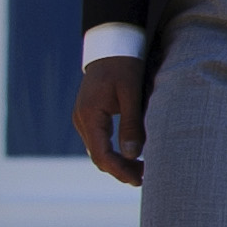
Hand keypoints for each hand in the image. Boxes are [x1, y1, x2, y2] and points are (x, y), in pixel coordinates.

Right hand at [73, 57, 146, 185]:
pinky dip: (114, 151)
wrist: (111, 47)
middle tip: (144, 178)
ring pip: (98, 151)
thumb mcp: (132, 94)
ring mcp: (83, 119)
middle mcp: (82, 120)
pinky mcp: (89, 117)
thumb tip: (133, 155)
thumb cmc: (124, 67)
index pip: (101, 154)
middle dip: (120, 170)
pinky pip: (99, 141)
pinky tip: (132, 155)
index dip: (120, 170)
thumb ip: (131, 125)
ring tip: (142, 170)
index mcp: (90, 116)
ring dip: (118, 162)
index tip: (139, 180)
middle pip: (98, 156)